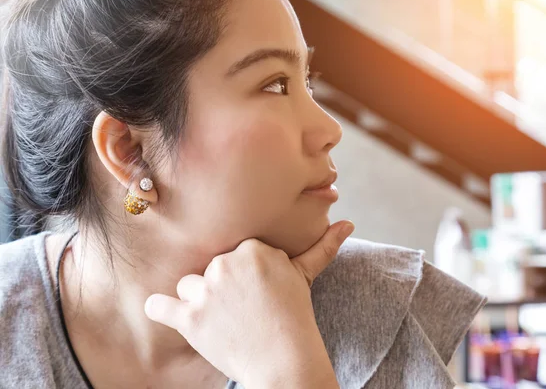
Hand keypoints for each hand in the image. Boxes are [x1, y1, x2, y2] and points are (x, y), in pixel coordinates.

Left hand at [144, 220, 354, 387]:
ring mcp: (206, 290)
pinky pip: (159, 305)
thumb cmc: (295, 316)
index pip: (233, 255)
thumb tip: (348, 224)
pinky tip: (170, 312)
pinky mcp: (189, 318)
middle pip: (210, 270)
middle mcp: (226, 263)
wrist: (285, 360)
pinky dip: (161, 309)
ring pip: (187, 286)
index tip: (255, 295)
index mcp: (252, 249)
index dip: (241, 275)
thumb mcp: (305, 277)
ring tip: (220, 320)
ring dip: (197, 301)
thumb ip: (322, 247)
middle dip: (221, 288)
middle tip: (242, 311)